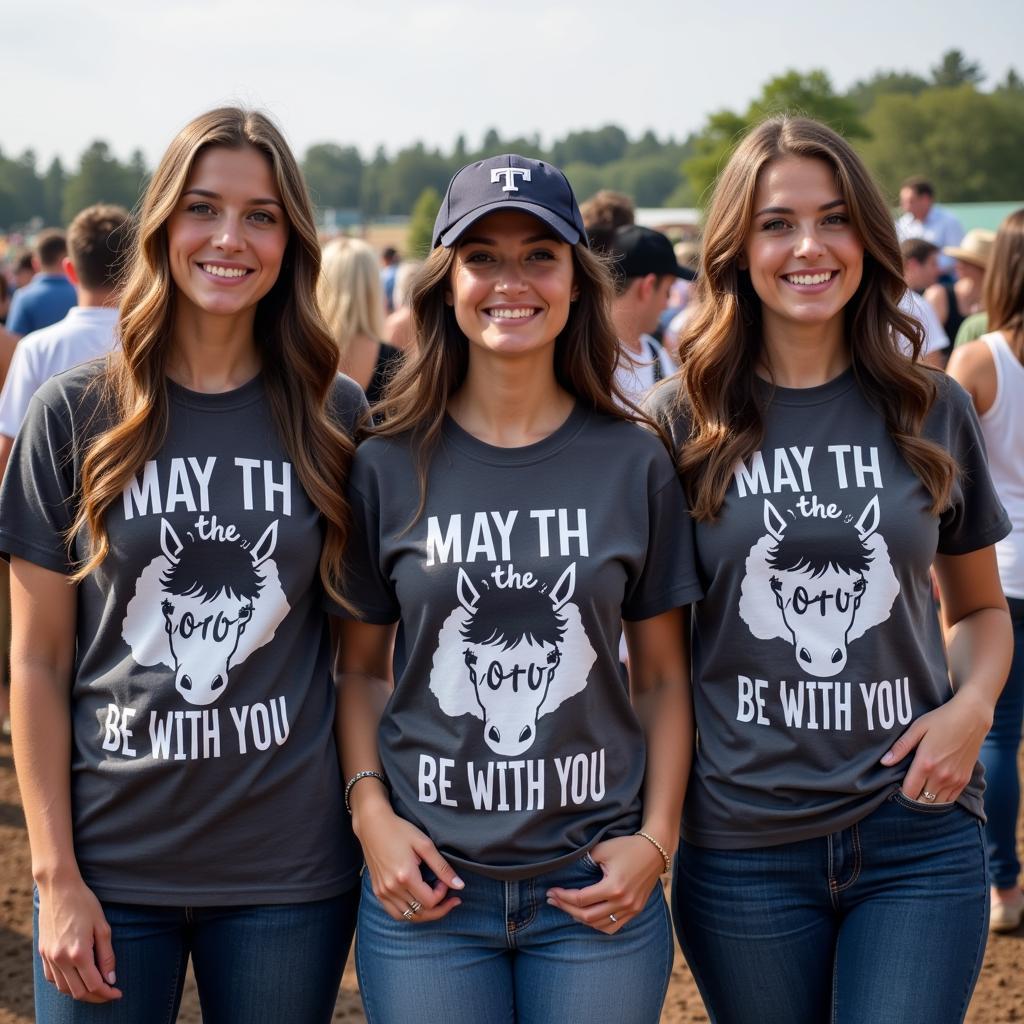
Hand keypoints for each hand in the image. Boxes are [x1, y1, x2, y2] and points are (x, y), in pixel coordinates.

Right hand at [36, 878, 121, 1002]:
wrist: (59, 888)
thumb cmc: (85, 903)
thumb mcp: (102, 927)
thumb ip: (107, 955)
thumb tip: (111, 979)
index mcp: (78, 953)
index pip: (94, 984)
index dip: (107, 993)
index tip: (118, 993)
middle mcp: (61, 959)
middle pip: (78, 992)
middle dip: (96, 997)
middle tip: (109, 993)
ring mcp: (49, 957)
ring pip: (63, 988)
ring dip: (80, 992)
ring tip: (95, 987)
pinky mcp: (42, 953)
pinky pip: (52, 979)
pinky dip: (65, 984)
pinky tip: (76, 978)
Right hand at [355, 801, 463, 923]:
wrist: (373, 826)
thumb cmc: (400, 831)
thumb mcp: (425, 845)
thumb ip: (442, 867)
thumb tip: (459, 886)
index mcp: (405, 876)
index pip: (430, 901)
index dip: (443, 895)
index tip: (443, 881)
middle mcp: (392, 888)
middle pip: (421, 913)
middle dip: (439, 909)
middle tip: (451, 900)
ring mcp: (383, 892)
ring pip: (408, 917)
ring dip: (425, 913)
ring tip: (436, 903)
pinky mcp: (377, 891)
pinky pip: (395, 913)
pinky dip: (409, 913)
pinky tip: (418, 903)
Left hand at [546, 835, 665, 934]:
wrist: (654, 851)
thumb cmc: (627, 846)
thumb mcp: (602, 850)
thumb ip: (584, 862)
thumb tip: (565, 872)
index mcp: (614, 887)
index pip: (581, 899)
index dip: (563, 897)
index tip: (551, 892)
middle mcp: (623, 902)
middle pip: (587, 916)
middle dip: (566, 909)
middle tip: (552, 900)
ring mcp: (631, 909)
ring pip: (599, 926)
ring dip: (580, 919)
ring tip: (567, 908)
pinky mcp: (635, 911)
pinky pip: (613, 927)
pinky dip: (598, 925)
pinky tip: (587, 917)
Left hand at [881, 689, 993, 803]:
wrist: (971, 718)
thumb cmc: (941, 720)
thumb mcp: (917, 729)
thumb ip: (900, 747)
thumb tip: (884, 762)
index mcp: (925, 764)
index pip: (909, 792)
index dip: (901, 794)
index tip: (896, 788)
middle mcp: (940, 776)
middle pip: (922, 802)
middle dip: (913, 799)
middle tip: (908, 789)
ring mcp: (954, 780)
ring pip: (936, 804)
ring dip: (926, 801)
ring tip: (920, 791)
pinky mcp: (964, 780)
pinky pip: (951, 800)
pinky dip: (941, 800)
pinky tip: (934, 791)